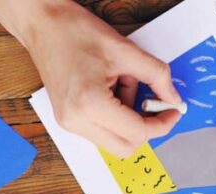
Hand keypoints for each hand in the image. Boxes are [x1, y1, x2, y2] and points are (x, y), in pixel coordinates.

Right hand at [0, 0, 181, 156]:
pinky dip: (115, 115)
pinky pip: (101, 130)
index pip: (137, 132)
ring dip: (128, 118)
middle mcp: (76, 120)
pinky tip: (111, 88)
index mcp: (89, 104)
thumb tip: (173, 98)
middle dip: (146, 126)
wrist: (42, 24)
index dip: (162, 123)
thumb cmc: (74, 31)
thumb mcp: (125, 50)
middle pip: (126, 147)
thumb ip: (156, 76)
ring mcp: (69, 123)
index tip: (173, 110)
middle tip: (155, 101)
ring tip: (122, 82)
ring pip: (114, 140)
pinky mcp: (67, 119)